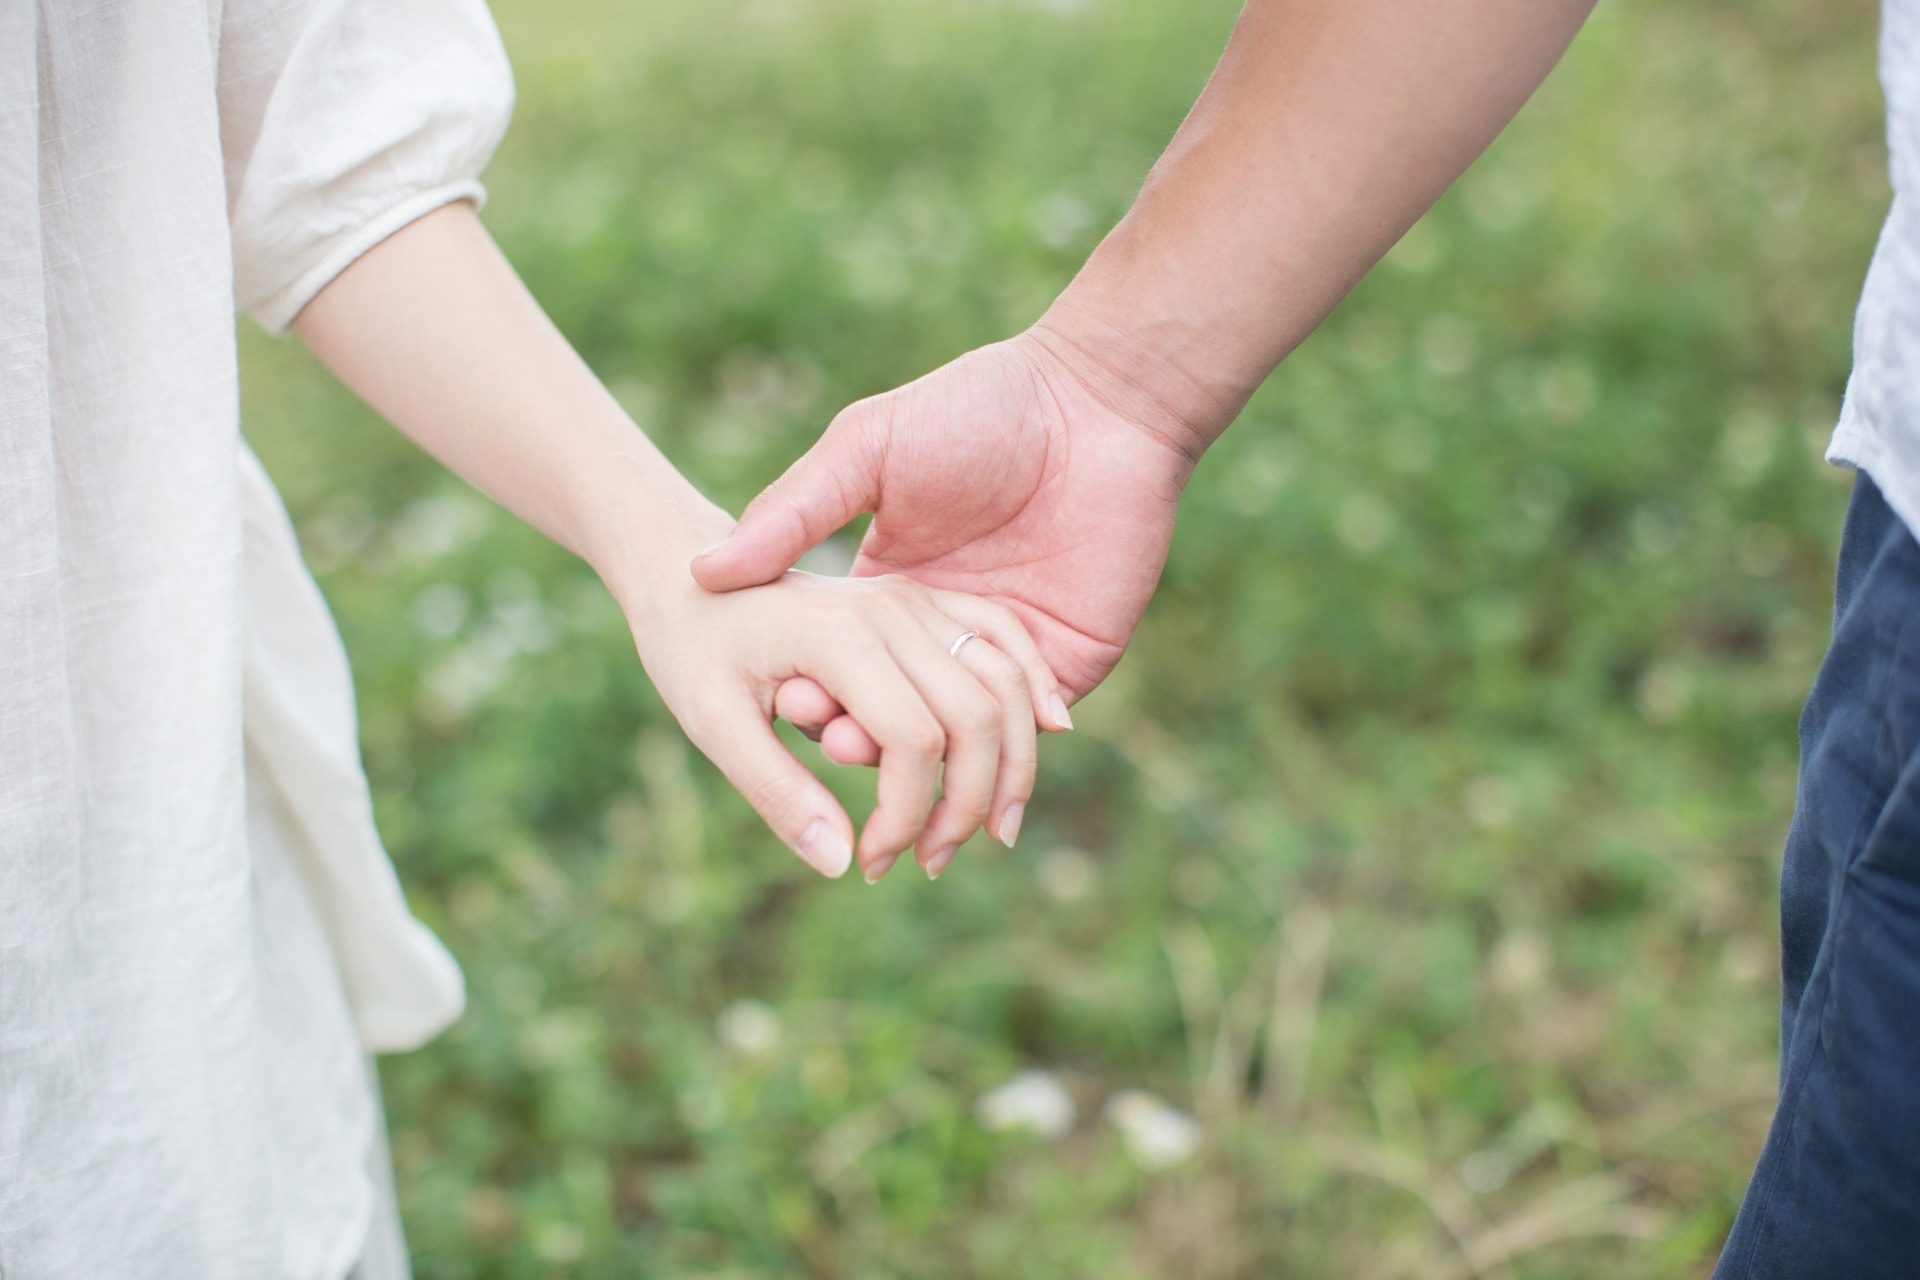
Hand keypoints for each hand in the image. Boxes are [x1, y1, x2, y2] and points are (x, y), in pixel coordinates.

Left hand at [619, 548, 1054, 881]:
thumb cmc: (689, 651)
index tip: (872, 864)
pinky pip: (1003, 637)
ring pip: (1003, 683)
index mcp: (841, 638)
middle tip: (929, 863)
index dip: (907, 817)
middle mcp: (893, 609)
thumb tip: (842, 865)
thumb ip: (778, 793)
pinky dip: (1035, 684)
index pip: (914, 743)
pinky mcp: (926, 600)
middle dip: (967, 805)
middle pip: (975, 718)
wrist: (686, 573)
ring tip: (991, 831)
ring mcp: (917, 599)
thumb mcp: (712, 726)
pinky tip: (1051, 730)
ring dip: (1014, 763)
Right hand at [690, 325, 1196, 761]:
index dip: (816, 694)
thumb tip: (703, 571)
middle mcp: (944, 636)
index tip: (790, 703)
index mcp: (889, 594)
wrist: (1096, 400)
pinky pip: (1031, 727)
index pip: (842, 673)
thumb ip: (794, 512)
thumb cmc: (977, 407)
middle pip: (898, 721)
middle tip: (839, 746)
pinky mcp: (1069, 661)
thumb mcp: (867, 450)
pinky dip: (1002, 751)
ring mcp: (1008, 654)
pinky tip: (969, 759)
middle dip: (865, 745)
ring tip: (895, 771)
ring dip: (930, 770)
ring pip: (963, 742)